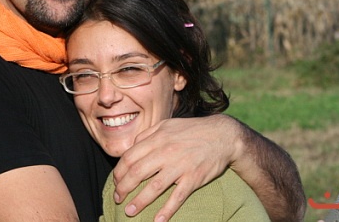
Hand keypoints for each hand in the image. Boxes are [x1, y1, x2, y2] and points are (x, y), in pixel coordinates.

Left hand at [112, 114, 237, 221]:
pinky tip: (157, 221)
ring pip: (154, 187)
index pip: (129, 157)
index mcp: (157, 139)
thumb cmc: (191, 130)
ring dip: (139, 202)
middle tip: (118, 198)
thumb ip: (147, 135)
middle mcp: (165, 152)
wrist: (222, 135)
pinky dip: (167, 210)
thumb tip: (131, 147)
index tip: (116, 181)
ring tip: (129, 212)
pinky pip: (177, 197)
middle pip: (136, 173)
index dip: (119, 172)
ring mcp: (180, 166)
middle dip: (123, 188)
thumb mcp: (166, 125)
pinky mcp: (194, 178)